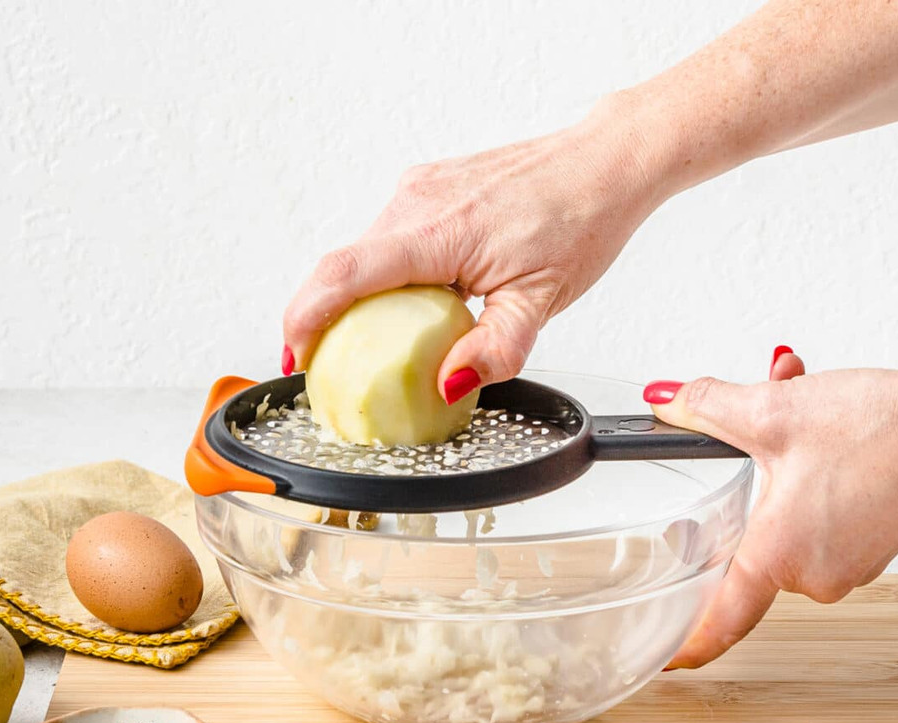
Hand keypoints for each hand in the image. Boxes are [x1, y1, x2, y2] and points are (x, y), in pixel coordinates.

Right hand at [282, 105, 663, 401]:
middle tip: (329, 367)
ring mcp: (421, 189)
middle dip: (326, 319)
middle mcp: (419, 201)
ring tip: (374, 343)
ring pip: (365, 253)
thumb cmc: (581, 220)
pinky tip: (411, 304)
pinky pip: (388, 238)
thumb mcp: (542, 301)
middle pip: (344, 267)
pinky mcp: (429, 187)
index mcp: (441, 230)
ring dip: (360, 299)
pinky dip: (385, 276)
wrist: (603, 164)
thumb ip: (495, 349)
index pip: (346, 273)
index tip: (295, 356)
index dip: (306, 317)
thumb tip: (447, 384)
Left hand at [648, 349, 897, 668]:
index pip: (722, 618)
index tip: (668, 659)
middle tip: (755, 426)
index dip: (690, 642)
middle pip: (755, 534)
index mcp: (780, 556)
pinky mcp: (877, 544)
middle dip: (749, 475)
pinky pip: (825, 516)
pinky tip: (835, 434)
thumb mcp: (773, 409)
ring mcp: (851, 563)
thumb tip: (664, 399)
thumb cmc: (881, 430)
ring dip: (787, 465)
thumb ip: (707, 406)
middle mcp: (816, 574)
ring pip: (791, 517)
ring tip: (806, 410)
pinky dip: (819, 477)